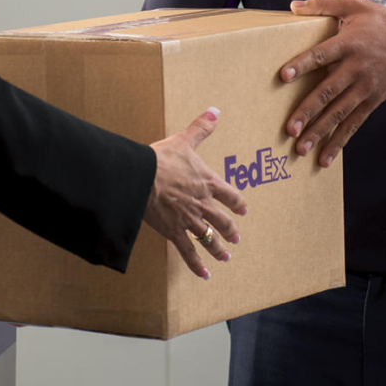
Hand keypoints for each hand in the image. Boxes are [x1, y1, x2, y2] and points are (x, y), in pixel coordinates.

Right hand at [143, 108, 247, 278]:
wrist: (142, 178)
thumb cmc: (162, 159)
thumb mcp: (184, 141)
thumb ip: (201, 128)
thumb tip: (215, 110)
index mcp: (208, 182)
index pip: (230, 195)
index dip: (238, 203)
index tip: (244, 210)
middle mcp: (203, 204)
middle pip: (223, 221)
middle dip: (230, 230)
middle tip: (236, 238)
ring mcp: (189, 220)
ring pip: (209, 238)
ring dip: (218, 248)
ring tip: (226, 257)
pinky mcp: (174, 231)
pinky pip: (189, 252)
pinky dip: (197, 264)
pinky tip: (204, 274)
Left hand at [281, 0, 385, 166]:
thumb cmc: (384, 23)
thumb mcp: (355, 6)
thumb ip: (324, 4)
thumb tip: (293, 6)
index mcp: (348, 44)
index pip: (321, 55)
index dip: (302, 65)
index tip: (283, 75)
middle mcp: (356, 69)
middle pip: (328, 92)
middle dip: (308, 111)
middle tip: (289, 128)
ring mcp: (365, 89)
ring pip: (339, 114)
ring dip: (319, 132)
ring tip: (300, 148)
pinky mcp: (372, 102)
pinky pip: (353, 124)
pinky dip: (339, 142)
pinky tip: (325, 158)